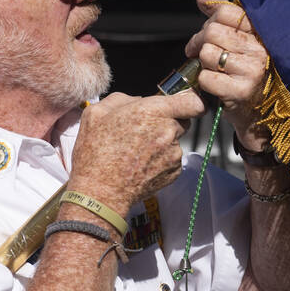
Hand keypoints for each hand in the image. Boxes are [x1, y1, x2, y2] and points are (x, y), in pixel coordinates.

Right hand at [67, 90, 205, 215]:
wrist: (101, 191)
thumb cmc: (96, 153)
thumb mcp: (97, 113)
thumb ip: (123, 99)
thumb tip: (138, 100)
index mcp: (152, 112)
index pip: (193, 102)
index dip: (190, 101)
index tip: (183, 104)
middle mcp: (168, 132)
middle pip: (183, 120)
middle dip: (168, 121)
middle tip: (145, 130)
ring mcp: (174, 153)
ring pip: (176, 140)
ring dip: (163, 142)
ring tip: (138, 151)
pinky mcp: (175, 171)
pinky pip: (172, 159)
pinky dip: (161, 160)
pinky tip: (142, 164)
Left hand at [184, 0, 270, 150]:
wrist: (256, 114)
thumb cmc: (243, 76)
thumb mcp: (237, 45)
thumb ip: (221, 19)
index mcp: (259, 36)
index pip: (228, 12)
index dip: (210, 22)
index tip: (205, 36)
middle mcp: (259, 51)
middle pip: (212, 32)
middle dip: (200, 43)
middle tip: (202, 56)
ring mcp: (251, 71)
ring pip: (207, 53)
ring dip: (203, 65)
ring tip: (214, 72)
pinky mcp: (240, 91)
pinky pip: (205, 77)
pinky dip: (203, 83)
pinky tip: (215, 87)